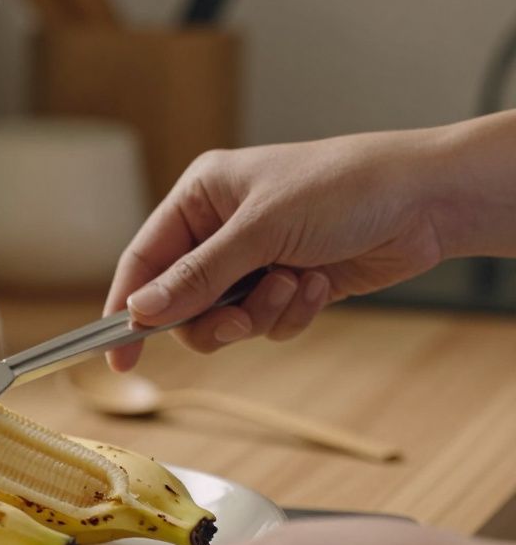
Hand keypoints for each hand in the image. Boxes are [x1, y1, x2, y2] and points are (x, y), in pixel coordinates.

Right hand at [104, 111, 515, 370]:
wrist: (426, 200)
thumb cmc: (344, 188)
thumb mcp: (261, 230)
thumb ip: (197, 276)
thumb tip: (142, 312)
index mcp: (200, 196)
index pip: (144, 259)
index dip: (127, 307)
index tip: (118, 356)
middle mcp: (220, 229)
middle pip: (181, 302)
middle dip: (213, 317)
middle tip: (238, 322)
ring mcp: (254, 259)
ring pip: (223, 320)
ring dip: (259, 314)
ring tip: (294, 285)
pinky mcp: (286, 285)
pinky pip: (264, 323)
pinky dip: (290, 313)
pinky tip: (319, 284)